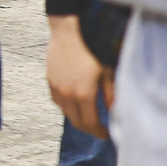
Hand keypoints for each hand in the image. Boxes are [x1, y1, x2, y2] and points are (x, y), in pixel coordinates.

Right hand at [45, 14, 113, 137]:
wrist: (69, 31)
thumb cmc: (92, 48)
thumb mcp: (108, 72)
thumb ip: (112, 95)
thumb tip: (116, 113)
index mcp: (83, 94)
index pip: (90, 124)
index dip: (99, 133)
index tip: (107, 135)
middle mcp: (67, 95)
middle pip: (77, 122)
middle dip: (89, 129)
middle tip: (100, 129)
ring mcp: (56, 88)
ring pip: (66, 113)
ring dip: (78, 118)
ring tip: (90, 116)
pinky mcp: (50, 81)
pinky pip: (58, 101)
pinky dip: (68, 107)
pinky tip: (76, 102)